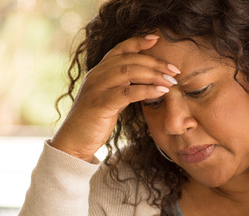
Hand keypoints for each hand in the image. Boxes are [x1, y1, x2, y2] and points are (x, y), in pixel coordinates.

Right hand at [50, 34, 179, 162]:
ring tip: (171, 81)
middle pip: (129, 60)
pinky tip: (161, 92)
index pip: (119, 49)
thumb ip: (121, 86)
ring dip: (154, 75)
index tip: (156, 40)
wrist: (73, 142)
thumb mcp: (107, 98)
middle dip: (155, 63)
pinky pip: (127, 92)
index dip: (138, 42)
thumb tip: (145, 80)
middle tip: (175, 70)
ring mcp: (97, 89)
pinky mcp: (100, 104)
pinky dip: (147, 90)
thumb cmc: (93, 121)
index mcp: (98, 72)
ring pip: (129, 72)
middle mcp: (96, 76)